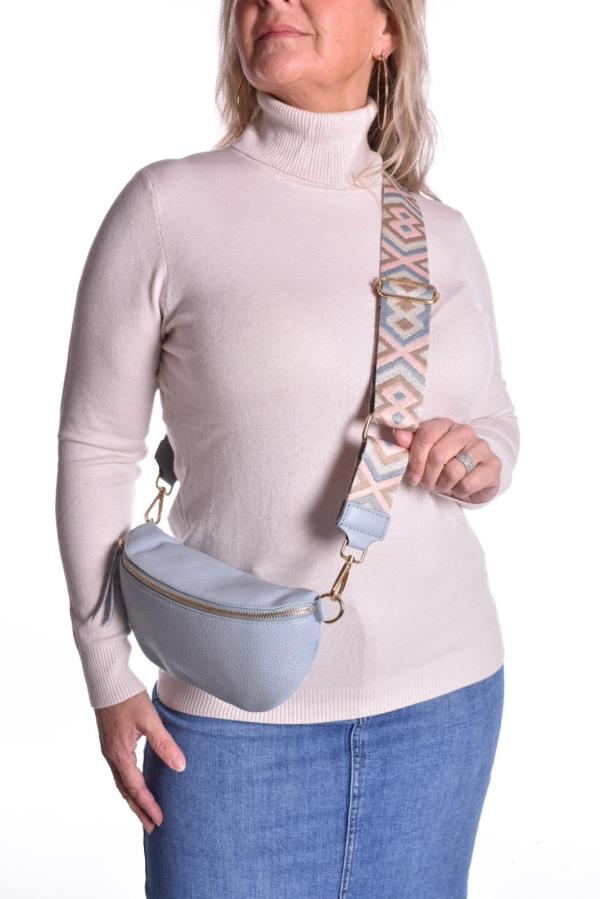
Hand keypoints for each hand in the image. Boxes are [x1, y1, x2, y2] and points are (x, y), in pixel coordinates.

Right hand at [94, 690, 186, 833]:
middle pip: (126, 791)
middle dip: (139, 810)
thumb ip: (165, 744)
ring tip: (144, 812)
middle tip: (152, 827)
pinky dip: (128, 785)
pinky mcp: (110, 744)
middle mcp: (112, 756)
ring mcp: (109, 751)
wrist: (107, 682)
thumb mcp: (150, 720)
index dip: (149, 805)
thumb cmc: (128, 698)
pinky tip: (136, 785)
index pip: (136, 788)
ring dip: (133, 799)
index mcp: (120, 754)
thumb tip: (180, 767)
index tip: (160, 820)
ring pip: (121, 783)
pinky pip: (119, 773)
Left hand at [393, 417, 501, 503]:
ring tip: (442, 485)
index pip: (426, 435)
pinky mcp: (494, 465)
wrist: (472, 480)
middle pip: (438, 455)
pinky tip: (459, 488)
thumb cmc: (443, 465)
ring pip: (453, 471)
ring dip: (443, 485)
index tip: (412, 477)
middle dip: (428, 476)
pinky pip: (468, 483)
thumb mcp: (423, 455)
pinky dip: (459, 491)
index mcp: (445, 424)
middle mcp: (465, 431)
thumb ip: (409, 444)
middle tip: (426, 485)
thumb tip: (399, 435)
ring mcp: (482, 447)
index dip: (415, 460)